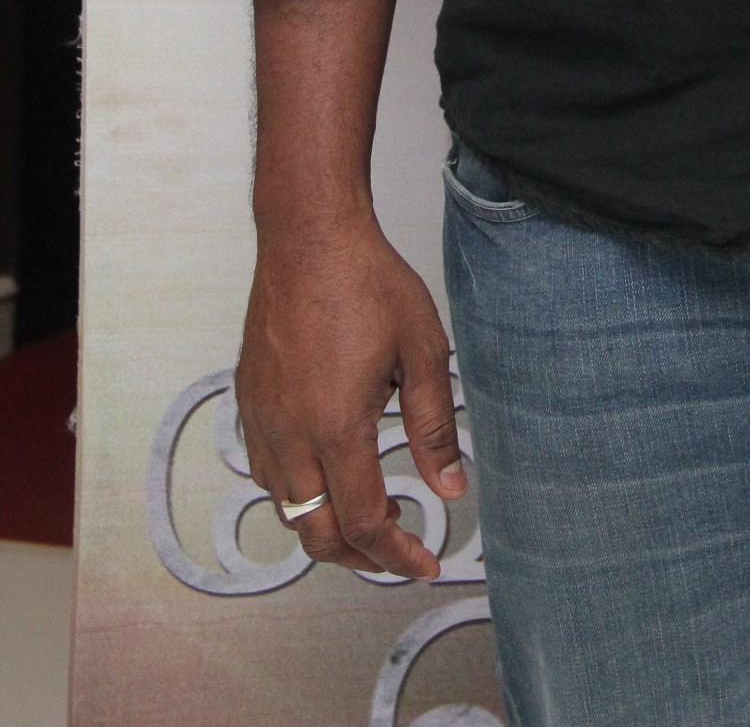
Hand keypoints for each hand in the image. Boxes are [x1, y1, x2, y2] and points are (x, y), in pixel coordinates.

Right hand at [236, 210, 467, 580]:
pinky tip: (328, 472)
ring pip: (287, 508)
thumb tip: (451, 486)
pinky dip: (298, 493)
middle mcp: (290, 435)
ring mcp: (262, 419)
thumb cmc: (366, 282)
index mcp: (337, 428)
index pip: (364, 522)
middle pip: (317, 532)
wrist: (308, 236)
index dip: (396, 555)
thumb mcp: (423, 351)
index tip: (423, 564)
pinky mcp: (249, 401)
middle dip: (359, 555)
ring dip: (326, 525)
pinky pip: (267, 472)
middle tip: (398, 546)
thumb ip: (434, 427)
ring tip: (370, 511)